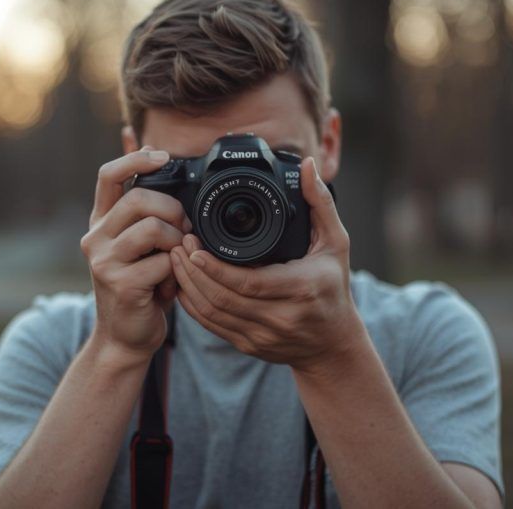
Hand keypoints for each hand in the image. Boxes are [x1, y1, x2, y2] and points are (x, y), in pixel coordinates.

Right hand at [81, 146, 191, 361]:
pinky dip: (176, 273)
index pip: (108, 175)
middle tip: (184, 230)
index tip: (163, 156)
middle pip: (138, 198)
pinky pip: (163, 262)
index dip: (135, 158)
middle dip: (172, 209)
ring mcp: (104, 261)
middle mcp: (95, 237)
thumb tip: (147, 146)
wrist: (126, 338)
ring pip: (153, 228)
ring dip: (177, 241)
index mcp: (101, 222)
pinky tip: (170, 286)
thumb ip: (146, 207)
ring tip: (177, 260)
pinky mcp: (120, 284)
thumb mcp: (142, 244)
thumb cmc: (143, 287)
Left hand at [169, 157, 364, 372]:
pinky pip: (213, 327)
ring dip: (188, 287)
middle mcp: (280, 317)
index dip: (215, 267)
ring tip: (176, 260)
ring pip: (212, 315)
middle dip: (193, 272)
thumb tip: (308, 166)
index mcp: (300, 289)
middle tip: (178, 246)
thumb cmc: (334, 287)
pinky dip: (194, 306)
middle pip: (222, 298)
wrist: (334, 343)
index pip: (247, 282)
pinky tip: (183, 286)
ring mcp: (262, 336)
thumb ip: (320, 202)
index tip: (194, 246)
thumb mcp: (336, 242)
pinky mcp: (249, 346)